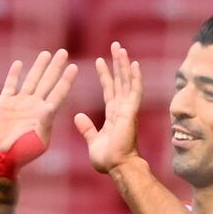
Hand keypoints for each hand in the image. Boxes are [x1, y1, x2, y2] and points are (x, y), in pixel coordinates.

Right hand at [0, 49, 76, 170]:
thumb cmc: (20, 154)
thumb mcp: (37, 141)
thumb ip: (43, 124)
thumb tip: (49, 108)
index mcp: (44, 114)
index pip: (58, 93)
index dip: (66, 80)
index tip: (74, 66)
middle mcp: (33, 106)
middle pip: (47, 82)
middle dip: (55, 67)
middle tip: (63, 52)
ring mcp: (19, 103)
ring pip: (30, 80)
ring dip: (38, 67)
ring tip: (46, 54)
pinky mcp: (3, 104)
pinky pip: (10, 85)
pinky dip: (14, 74)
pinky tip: (19, 63)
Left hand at [74, 41, 142, 173]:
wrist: (117, 167)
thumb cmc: (107, 159)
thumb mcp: (93, 141)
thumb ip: (87, 128)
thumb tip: (78, 116)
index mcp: (113, 115)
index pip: (109, 89)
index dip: (105, 75)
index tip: (99, 60)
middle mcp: (122, 109)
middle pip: (120, 81)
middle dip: (117, 63)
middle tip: (115, 45)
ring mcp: (128, 110)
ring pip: (127, 82)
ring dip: (124, 65)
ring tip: (120, 48)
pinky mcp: (131, 113)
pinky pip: (134, 92)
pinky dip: (134, 78)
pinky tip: (133, 64)